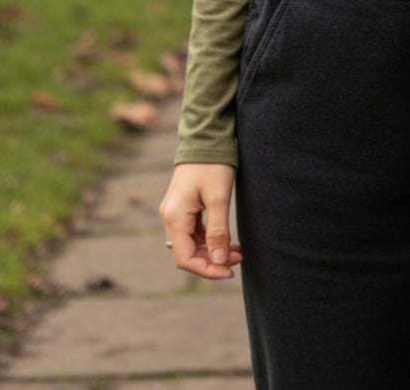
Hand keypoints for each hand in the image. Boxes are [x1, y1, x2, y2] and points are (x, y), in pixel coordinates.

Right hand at [160, 163, 243, 278]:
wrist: (207, 136)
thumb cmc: (213, 164)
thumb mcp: (219, 198)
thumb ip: (218, 231)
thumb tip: (220, 261)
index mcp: (175, 217)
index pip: (185, 258)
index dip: (207, 269)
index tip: (230, 271)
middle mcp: (170, 217)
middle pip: (187, 253)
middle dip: (212, 260)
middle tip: (239, 260)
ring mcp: (176, 212)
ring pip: (191, 243)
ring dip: (213, 250)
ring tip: (238, 251)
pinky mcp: (184, 206)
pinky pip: (194, 231)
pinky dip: (210, 238)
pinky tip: (227, 239)